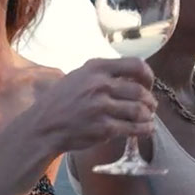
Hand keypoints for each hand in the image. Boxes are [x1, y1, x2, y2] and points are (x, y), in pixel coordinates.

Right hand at [31, 58, 155, 153]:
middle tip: (150, 106)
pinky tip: (147, 129)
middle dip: (150, 101)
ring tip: (148, 118)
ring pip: (139, 110)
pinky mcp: (104, 128)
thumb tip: (132, 79)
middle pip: (140, 91)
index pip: (136, 65)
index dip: (148, 76)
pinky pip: (133, 128)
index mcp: (96, 68)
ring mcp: (102, 107)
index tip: (148, 85)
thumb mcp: (79, 76)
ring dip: (148, 115)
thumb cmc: (61, 101)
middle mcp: (100, 85)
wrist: (43, 127)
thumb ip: (103, 74)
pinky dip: (144, 129)